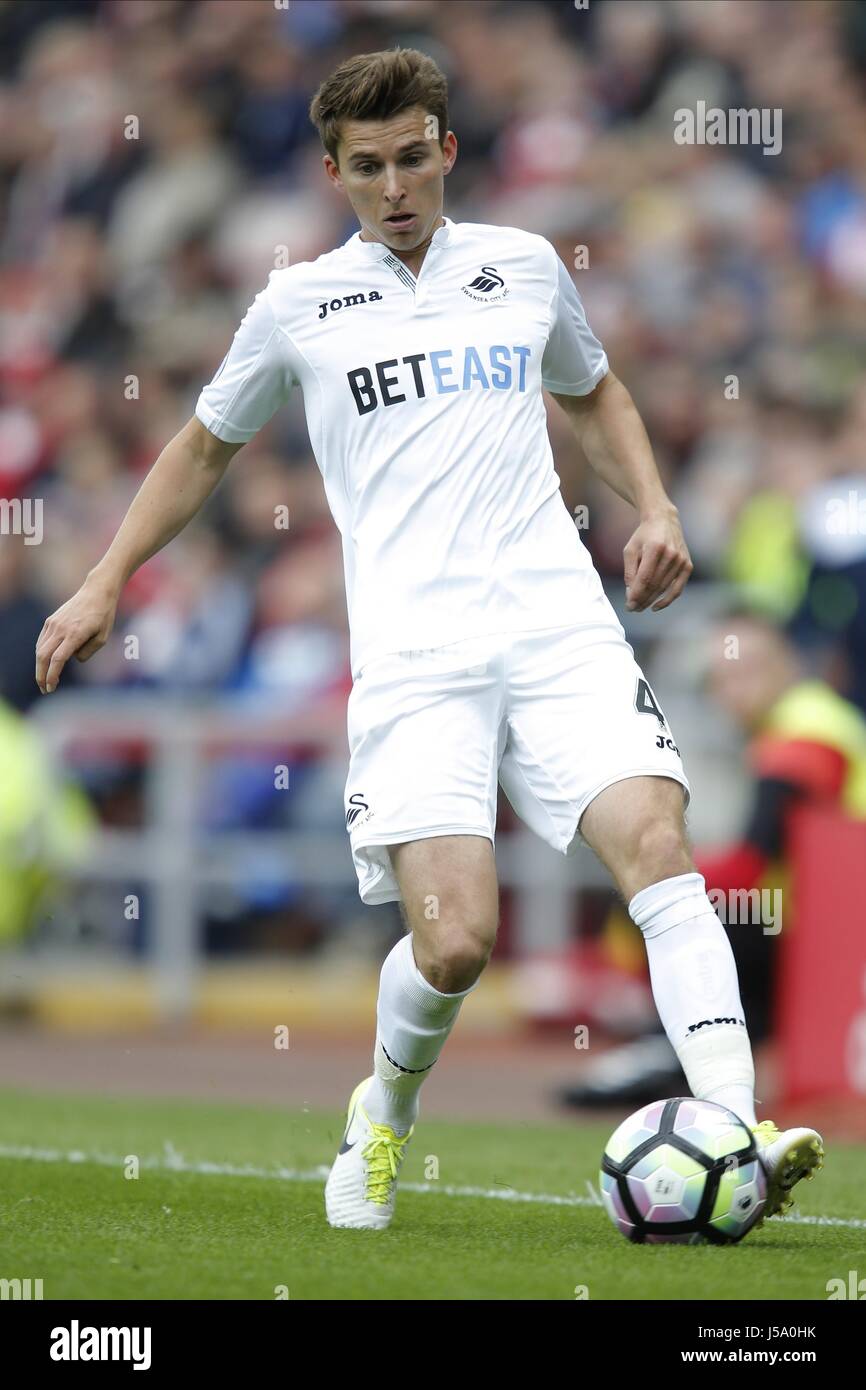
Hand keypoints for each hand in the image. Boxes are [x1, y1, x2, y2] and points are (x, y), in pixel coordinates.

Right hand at [35, 573, 118, 693]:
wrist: (96, 592)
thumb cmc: (104, 616)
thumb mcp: (103, 637)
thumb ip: (87, 652)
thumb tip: (73, 659)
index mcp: (75, 634)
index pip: (58, 659)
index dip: (52, 675)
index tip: (51, 687)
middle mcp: (61, 629)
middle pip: (43, 656)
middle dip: (41, 676)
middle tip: (45, 689)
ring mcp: (53, 624)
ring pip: (40, 649)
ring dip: (40, 666)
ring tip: (45, 679)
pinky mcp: (50, 620)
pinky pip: (42, 641)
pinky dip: (41, 654)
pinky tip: (45, 663)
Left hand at [623, 508, 692, 611]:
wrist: (664, 520)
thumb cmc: (644, 536)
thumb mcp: (630, 549)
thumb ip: (629, 571)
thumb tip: (630, 594)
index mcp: (655, 548)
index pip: (645, 578)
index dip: (636, 594)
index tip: (628, 604)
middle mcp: (671, 554)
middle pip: (655, 585)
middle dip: (642, 599)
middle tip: (632, 609)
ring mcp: (681, 560)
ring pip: (664, 588)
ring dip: (651, 600)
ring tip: (640, 608)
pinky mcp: (687, 565)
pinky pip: (678, 588)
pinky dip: (668, 599)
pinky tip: (656, 606)